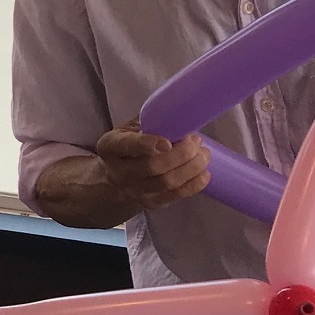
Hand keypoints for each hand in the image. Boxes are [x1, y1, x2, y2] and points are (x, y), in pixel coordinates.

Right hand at [94, 123, 209, 213]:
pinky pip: (175, 196)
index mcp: (110, 147)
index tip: (168, 142)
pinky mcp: (150, 203)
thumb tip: (182, 110)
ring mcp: (133, 191)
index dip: (147, 144)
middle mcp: (118, 172)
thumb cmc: (130, 145)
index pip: (127, 146)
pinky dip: (194, 185)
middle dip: (181, 154)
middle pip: (152, 166)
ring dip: (191, 168)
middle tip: (196, 143)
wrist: (119, 174)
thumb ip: (150, 121)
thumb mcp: (131, 128)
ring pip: (167, 182)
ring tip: (204, 155)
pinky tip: (204, 173)